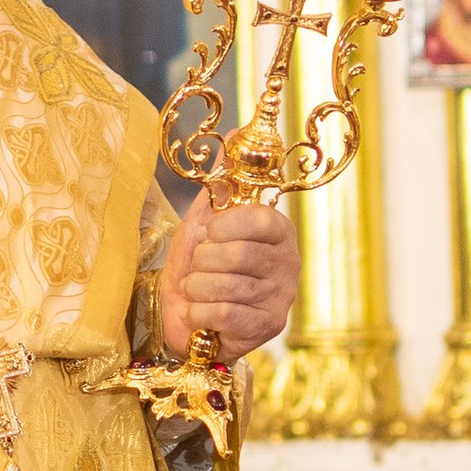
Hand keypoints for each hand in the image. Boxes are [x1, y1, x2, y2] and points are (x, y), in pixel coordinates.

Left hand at [158, 197, 300, 359]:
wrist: (182, 316)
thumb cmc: (198, 266)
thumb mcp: (203, 222)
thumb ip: (218, 185)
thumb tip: (231, 145)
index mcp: (278, 231)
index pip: (261, 219)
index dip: (226, 226)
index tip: (208, 233)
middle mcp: (289, 262)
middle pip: (240, 254)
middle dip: (203, 261)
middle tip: (198, 268)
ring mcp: (282, 296)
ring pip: (229, 285)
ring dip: (197, 288)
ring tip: (195, 291)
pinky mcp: (270, 326)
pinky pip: (226, 314)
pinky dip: (200, 314)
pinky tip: (199, 314)